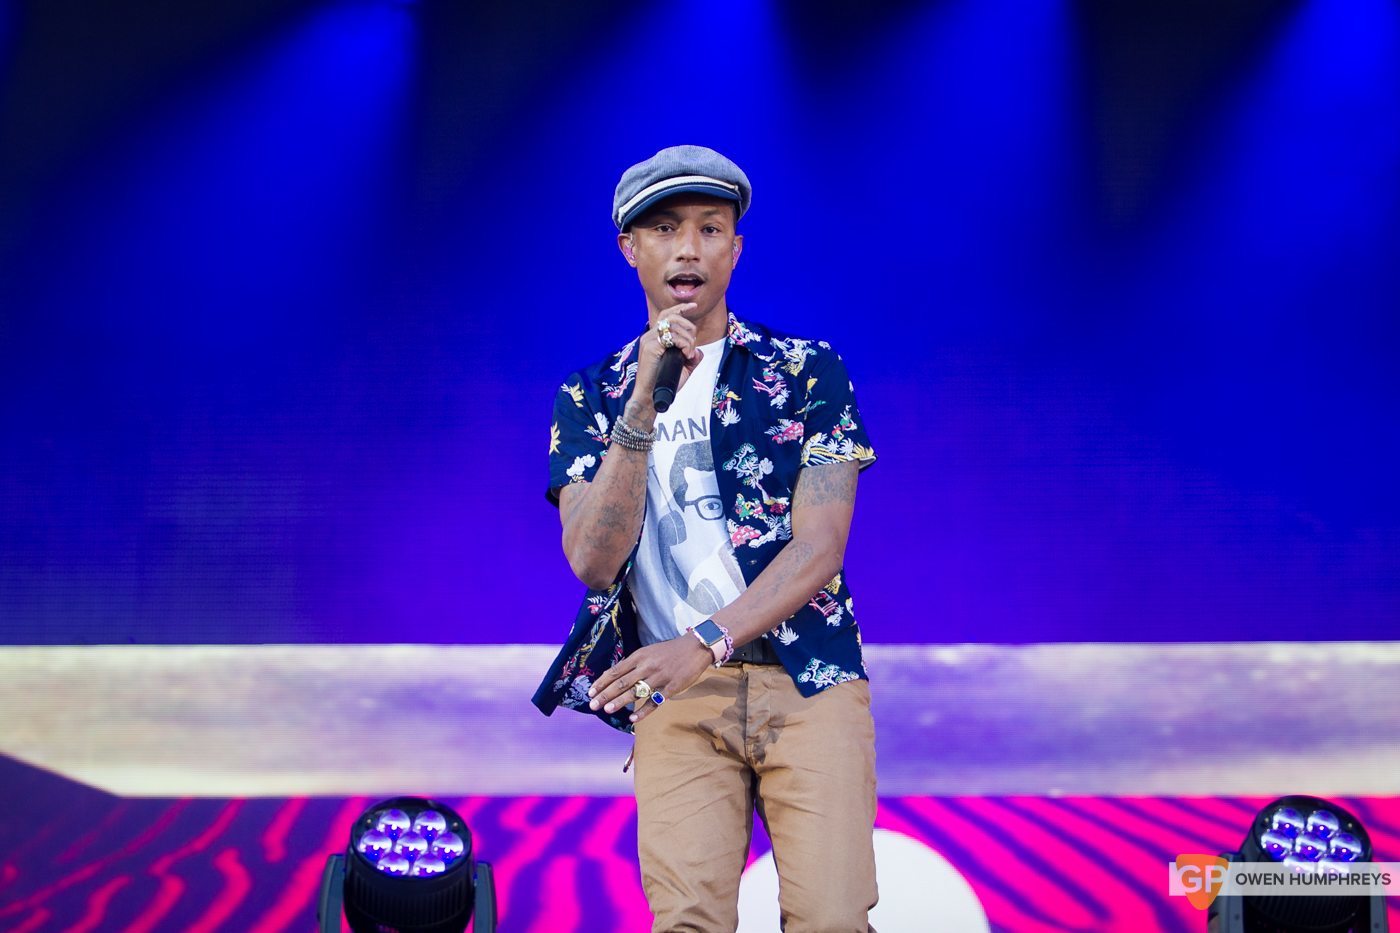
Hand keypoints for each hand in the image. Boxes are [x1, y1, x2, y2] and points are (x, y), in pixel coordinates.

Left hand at [588, 633, 712, 724]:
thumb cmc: (669, 651)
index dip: (602, 682)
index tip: (590, 692)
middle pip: (622, 682)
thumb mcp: (648, 652)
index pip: (616, 671)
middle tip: (592, 705)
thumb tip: (615, 676)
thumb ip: (633, 664)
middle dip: (605, 694)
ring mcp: (659, 677)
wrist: (695, 647)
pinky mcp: (672, 687)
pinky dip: (643, 711)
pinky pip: (655, 701)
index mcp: (639, 657)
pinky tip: (632, 718)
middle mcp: (647, 667)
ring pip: (636, 692)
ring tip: (607, 710)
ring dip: (620, 702)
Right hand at [627, 304, 702, 423]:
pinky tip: (686, 355)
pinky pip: (673, 338)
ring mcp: (648, 341)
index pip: (667, 315)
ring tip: (689, 354)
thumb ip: (691, 357)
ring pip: (675, 327)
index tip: (693, 306)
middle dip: (690, 329)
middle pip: (674, 318)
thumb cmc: (665, 383)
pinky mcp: (650, 347)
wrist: (651, 397)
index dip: (681, 308)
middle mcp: (650, 336)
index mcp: (654, 338)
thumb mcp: (683, 368)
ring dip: (689, 340)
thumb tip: (699, 351)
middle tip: (692, 346)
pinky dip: (685, 345)